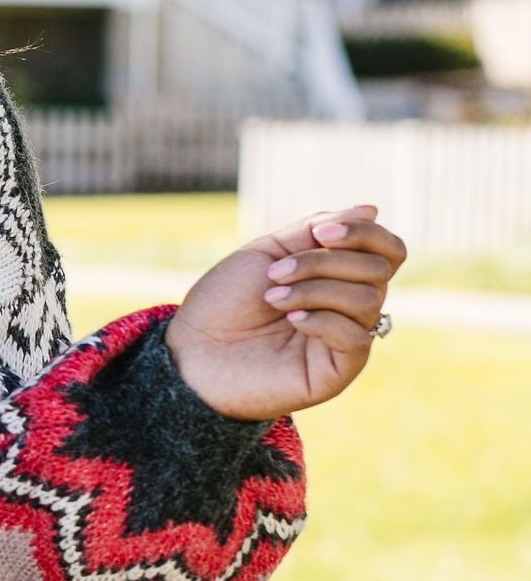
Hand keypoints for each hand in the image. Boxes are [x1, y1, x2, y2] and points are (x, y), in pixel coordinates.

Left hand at [165, 203, 407, 421]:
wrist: (193, 351)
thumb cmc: (225, 302)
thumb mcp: (269, 252)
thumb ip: (317, 229)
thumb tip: (371, 210)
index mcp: (339, 276)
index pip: (387, 250)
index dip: (364, 234)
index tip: (320, 232)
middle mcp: (350, 307)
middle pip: (378, 270)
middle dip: (325, 261)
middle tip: (276, 273)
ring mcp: (347, 339)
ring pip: (369, 299)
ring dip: (316, 289)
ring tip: (272, 298)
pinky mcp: (338, 370)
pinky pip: (356, 336)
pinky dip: (323, 319)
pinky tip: (291, 320)